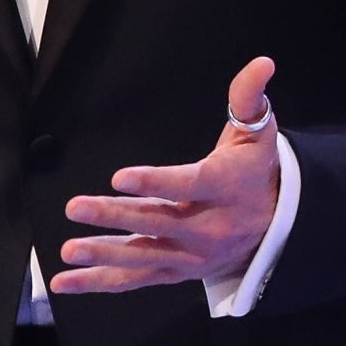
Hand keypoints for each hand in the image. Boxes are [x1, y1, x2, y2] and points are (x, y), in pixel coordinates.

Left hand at [50, 56, 280, 295]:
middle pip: (156, 222)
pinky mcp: (177, 272)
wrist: (280, 227)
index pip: (186, 186)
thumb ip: (249, 97)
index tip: (119, 177)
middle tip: (75, 207)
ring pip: (143, 257)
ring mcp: (191, 256)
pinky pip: (136, 280)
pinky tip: (65, 281)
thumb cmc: (257, 170)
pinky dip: (100, 283)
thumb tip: (262, 62)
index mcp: (224, 188)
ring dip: (103, 255)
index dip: (153, 182)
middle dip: (114, 216)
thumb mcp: (259, 131)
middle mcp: (208, 228)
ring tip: (68, 249)